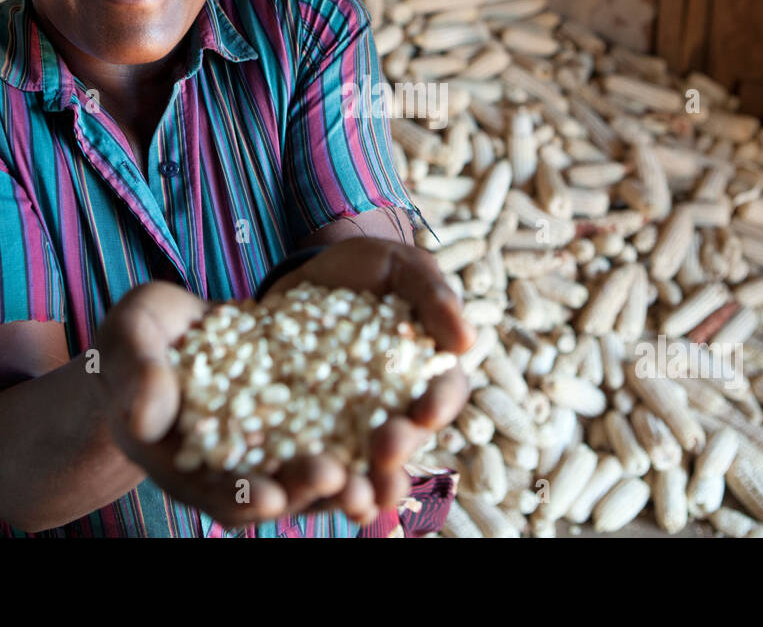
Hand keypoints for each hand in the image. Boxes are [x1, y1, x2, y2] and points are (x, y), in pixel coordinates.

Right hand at [93, 281, 357, 528]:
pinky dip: (370, 444)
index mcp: (185, 462)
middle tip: (336, 479)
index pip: (214, 489)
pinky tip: (403, 434)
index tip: (270, 497)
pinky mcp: (306, 420)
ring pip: (316, 475)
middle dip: (306, 490)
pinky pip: (343, 437)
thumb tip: (147, 419)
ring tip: (381, 480)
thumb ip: (138, 376)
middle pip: (275, 491)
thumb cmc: (140, 337)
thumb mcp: (130, 341)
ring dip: (350, 481)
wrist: (174, 330)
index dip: (242, 496)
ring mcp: (274, 448)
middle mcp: (235, 467)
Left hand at [264, 237, 474, 525]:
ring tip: (354, 496)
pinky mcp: (309, 424)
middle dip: (399, 450)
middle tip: (384, 453)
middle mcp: (396, 404)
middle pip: (406, 438)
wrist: (308, 271)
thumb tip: (466, 341)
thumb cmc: (369, 267)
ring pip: (364, 461)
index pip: (443, 395)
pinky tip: (296, 487)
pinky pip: (313, 454)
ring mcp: (352, 418)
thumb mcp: (402, 267)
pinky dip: (310, 475)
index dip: (438, 406)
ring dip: (364, 482)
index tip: (424, 413)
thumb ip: (433, 295)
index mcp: (428, 371)